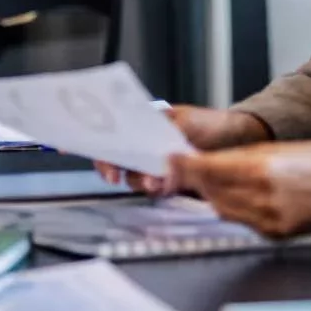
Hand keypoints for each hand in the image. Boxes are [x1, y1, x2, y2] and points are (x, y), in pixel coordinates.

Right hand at [95, 106, 271, 195]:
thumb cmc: (212, 124)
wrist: (243, 140)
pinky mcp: (171, 182)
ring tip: (155, 182)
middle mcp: (145, 146)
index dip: (88, 140)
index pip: (108, 132)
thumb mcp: (183, 121)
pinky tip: (165, 186)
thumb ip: (162, 136)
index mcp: (141, 124)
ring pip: (134, 177)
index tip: (68, 145)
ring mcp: (156, 165)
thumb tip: (148, 156)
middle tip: (113, 175)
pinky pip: (155, 189)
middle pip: (115, 158)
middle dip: (112, 167)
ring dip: (140, 181)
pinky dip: (157, 189)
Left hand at [168, 142, 310, 237]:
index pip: (209, 171)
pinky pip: (241, 221)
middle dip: (194, 181)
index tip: (167, 162)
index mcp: (263, 170)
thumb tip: (205, 160)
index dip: (184, 167)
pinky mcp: (275, 234)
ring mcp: (269, 220)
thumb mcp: (278, 147)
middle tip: (179, 171)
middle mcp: (263, 199)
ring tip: (207, 183)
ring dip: (211, 196)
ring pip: (222, 208)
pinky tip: (233, 199)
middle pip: (211, 192)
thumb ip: (239, 155)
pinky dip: (232, 209)